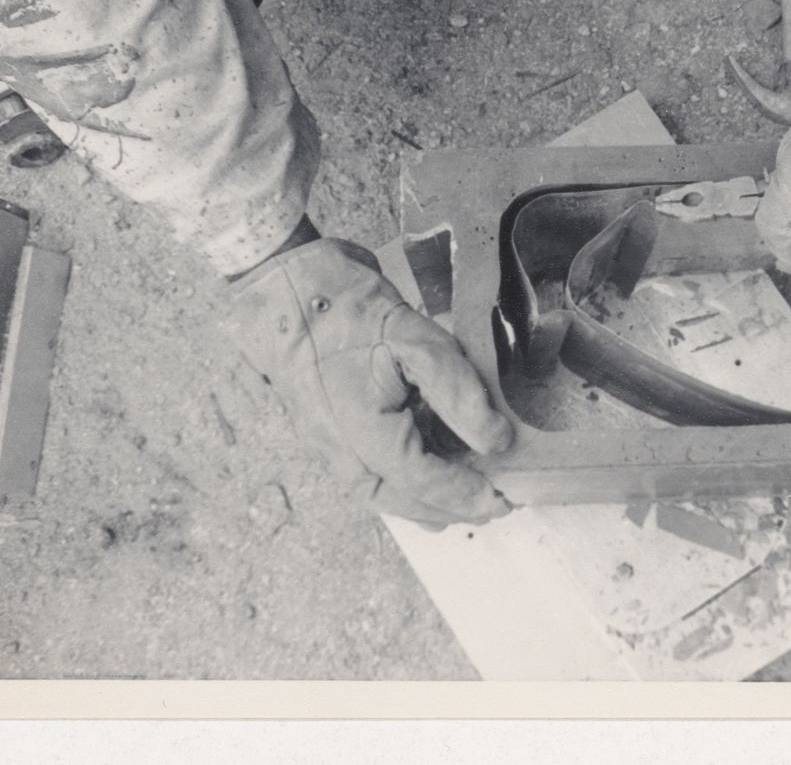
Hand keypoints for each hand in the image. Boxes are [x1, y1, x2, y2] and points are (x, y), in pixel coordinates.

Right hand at [228, 236, 513, 526]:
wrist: (288, 284)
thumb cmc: (349, 309)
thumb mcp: (417, 341)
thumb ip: (458, 394)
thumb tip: (496, 442)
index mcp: (360, 432)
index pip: (422, 480)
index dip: (464, 493)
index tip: (502, 498)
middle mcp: (338, 449)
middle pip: (399, 498)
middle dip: (448, 506)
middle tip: (492, 505)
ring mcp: (325, 442)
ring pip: (378, 491)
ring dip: (421, 502)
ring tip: (461, 501)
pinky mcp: (324, 429)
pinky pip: (364, 472)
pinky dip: (397, 483)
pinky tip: (421, 478)